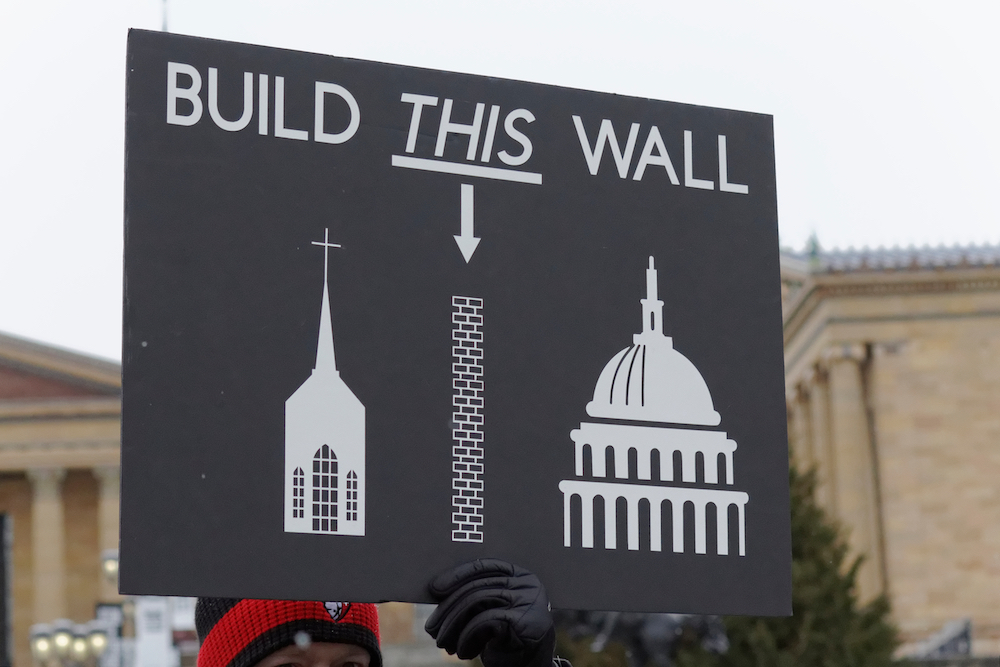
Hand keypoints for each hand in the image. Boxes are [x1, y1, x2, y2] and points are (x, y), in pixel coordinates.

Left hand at [425, 559, 555, 666]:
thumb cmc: (507, 638)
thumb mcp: (491, 611)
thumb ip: (477, 596)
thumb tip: (438, 589)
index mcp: (520, 575)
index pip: (484, 566)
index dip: (457, 575)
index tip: (435, 588)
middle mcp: (527, 583)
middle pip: (478, 586)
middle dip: (449, 608)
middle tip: (432, 628)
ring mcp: (528, 600)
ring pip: (478, 600)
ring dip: (454, 624)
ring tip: (443, 642)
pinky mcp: (524, 619)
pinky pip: (485, 620)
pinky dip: (467, 636)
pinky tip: (463, 651)